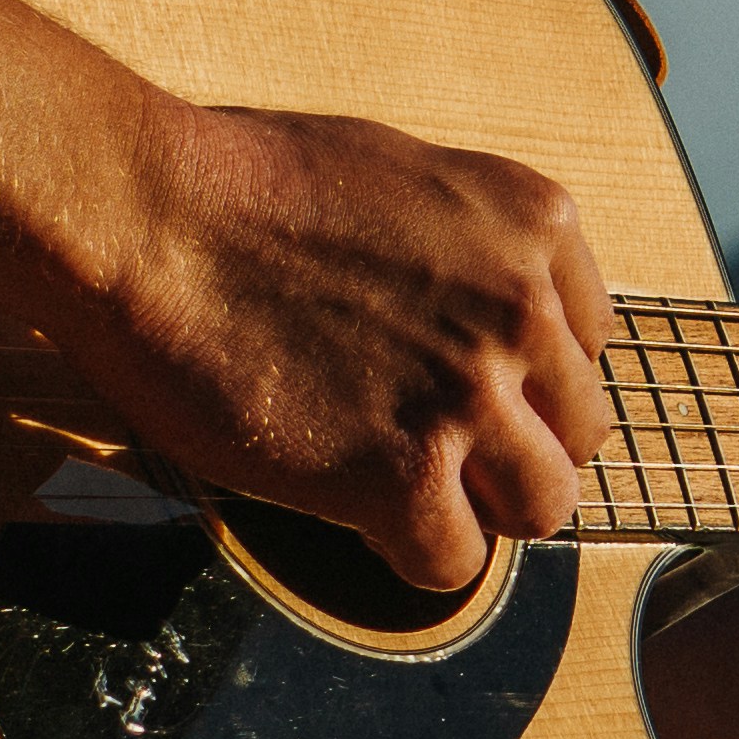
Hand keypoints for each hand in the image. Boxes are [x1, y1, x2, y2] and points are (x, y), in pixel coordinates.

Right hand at [43, 102, 616, 592]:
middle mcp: (524, 308)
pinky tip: (362, 517)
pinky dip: (413, 554)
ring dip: (481, 510)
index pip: (589, 344)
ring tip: (411, 493)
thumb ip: (470, 247)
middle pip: (579, 430)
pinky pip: (456, 560)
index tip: (473, 388)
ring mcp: (470, 392)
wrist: (149, 216)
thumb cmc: (243, 184)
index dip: (529, 378)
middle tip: (441, 451)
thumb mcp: (403, 178)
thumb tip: (480, 305)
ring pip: (544, 505)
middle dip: (517, 447)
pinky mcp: (403, 472)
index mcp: (535, 225)